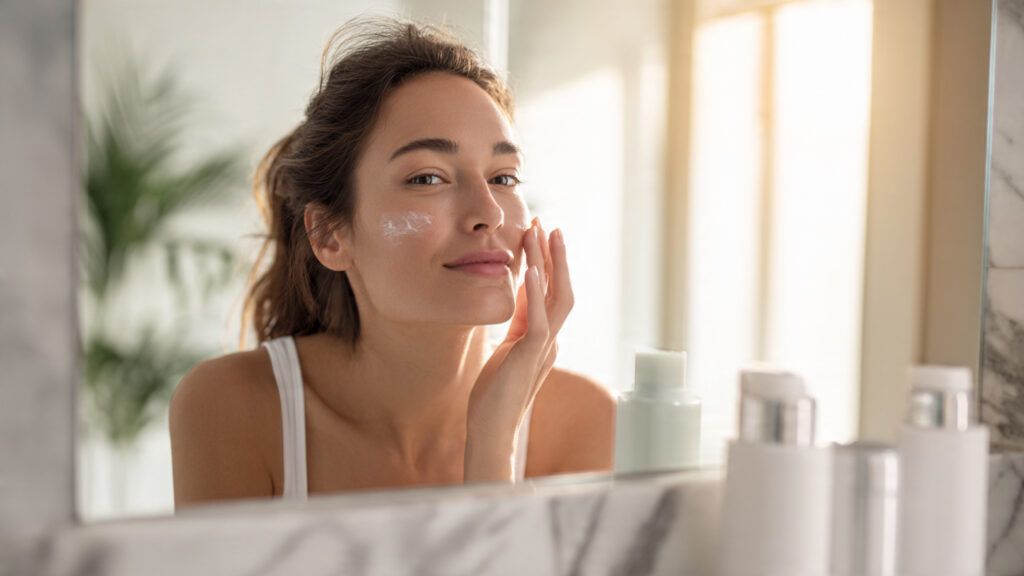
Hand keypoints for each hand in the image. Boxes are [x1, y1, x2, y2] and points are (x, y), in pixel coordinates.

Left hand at [464, 219, 573, 482]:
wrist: (490, 430)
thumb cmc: (493, 394)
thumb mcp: (506, 348)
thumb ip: (518, 323)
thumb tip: (522, 295)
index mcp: (543, 338)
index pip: (550, 293)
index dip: (546, 263)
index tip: (537, 234)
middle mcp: (551, 340)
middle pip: (562, 289)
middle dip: (555, 255)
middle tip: (547, 224)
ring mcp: (544, 348)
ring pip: (558, 298)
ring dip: (552, 264)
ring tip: (545, 234)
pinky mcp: (531, 356)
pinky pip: (539, 320)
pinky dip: (537, 293)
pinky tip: (532, 271)